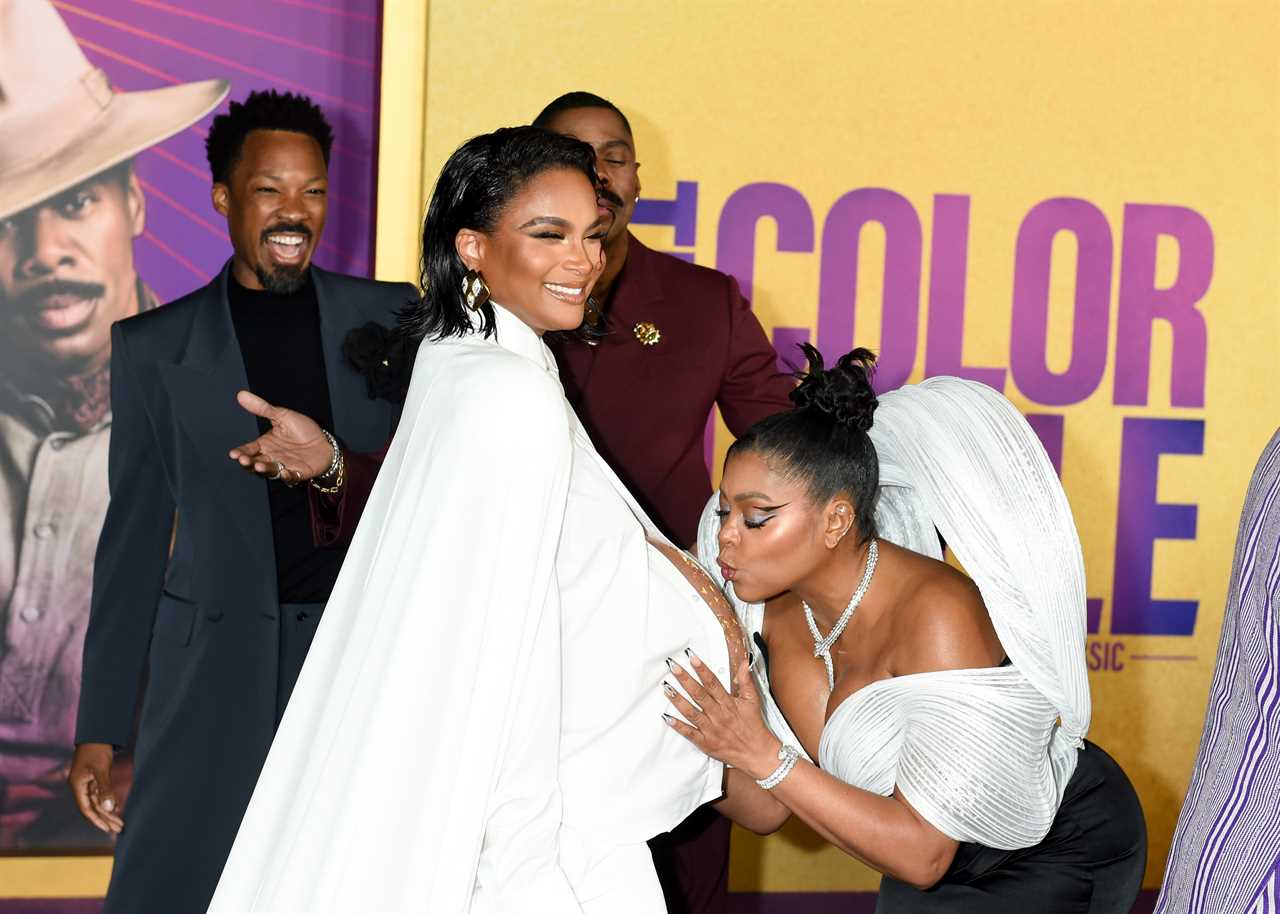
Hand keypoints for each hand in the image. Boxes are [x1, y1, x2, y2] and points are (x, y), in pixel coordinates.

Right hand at [68, 743, 122, 833]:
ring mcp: (87, 783)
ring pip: (97, 802)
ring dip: (108, 813)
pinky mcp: (94, 778)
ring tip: (120, 823)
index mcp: (78, 786)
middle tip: (119, 829)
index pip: (86, 808)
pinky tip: (116, 810)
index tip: (108, 830)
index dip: (96, 820)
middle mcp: (81, 786)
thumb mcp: (101, 768)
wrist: (97, 733)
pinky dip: (108, 803)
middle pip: (93, 807)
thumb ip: (104, 788)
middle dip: (105, 819)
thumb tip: (108, 809)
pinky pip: (100, 795)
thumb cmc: (97, 749)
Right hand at [228, 390, 333, 482]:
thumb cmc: (302, 429)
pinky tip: (285, 472)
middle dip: (248, 463)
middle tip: (244, 460)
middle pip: (255, 463)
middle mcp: (272, 458)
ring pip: (270, 471)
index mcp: (265, 445)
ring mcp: (284, 466)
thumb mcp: (282, 416)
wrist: (324, 441)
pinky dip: (288, 476)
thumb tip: (241, 394)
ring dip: (264, 469)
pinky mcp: (299, 473)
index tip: (233, 454)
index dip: (241, 452)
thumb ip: (263, 408)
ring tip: (259, 466)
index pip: (249, 450)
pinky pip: (291, 478)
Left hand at [662, 651, 780, 778]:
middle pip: (699, 695)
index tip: (692, 658)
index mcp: (728, 703)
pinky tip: (667, 718)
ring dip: (678, 700)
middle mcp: (718, 715)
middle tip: (673, 667)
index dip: (702, 669)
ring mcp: (710, 729)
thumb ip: (745, 680)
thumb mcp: (752, 700)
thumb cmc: (753, 726)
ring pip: (691, 712)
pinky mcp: (705, 743)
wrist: (756, 753)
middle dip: (685, 679)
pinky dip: (678, 726)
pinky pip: (689, 733)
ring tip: (667, 688)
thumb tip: (743, 662)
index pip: (713, 683)